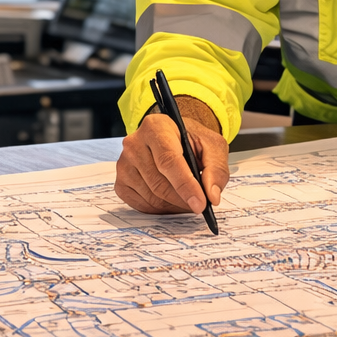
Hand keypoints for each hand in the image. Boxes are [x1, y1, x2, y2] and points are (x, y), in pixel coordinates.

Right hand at [115, 97, 227, 214]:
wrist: (173, 138)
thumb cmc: (191, 140)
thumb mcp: (212, 145)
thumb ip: (216, 169)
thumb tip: (212, 195)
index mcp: (156, 127)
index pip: (168, 160)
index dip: (185, 185)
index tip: (201, 204)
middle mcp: (134, 143)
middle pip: (159, 183)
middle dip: (183, 200)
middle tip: (200, 205)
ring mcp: (124, 164)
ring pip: (151, 197)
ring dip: (174, 206)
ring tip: (189, 201)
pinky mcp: (121, 182)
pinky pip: (141, 205)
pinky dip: (161, 209)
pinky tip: (172, 201)